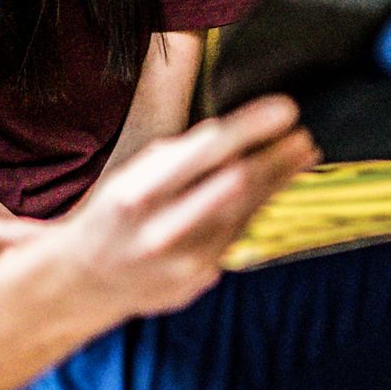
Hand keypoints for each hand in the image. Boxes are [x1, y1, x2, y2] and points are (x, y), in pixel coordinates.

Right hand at [46, 95, 319, 318]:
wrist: (86, 280)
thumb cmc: (116, 213)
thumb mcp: (132, 174)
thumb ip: (181, 155)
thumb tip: (238, 129)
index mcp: (137, 194)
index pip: (203, 153)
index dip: (250, 128)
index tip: (285, 109)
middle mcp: (161, 230)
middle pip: (236, 186)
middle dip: (277, 157)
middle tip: (304, 135)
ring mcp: (183, 261)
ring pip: (246, 211)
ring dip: (279, 179)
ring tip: (302, 153)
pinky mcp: (199, 280)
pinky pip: (238, 234)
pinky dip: (260, 206)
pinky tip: (277, 185)